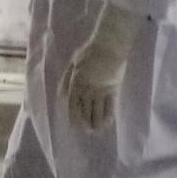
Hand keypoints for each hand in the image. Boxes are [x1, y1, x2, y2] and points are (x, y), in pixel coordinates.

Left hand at [61, 2, 142, 132]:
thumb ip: (66, 80)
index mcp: (76, 82)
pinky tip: (108, 123)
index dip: (74, 117)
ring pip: (98, 110)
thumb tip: (62, 96)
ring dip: (97, 122)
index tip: (74, 126)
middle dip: (85, 122)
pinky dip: (109, 116)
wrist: (109, 45)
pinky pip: (111, 105)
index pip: (74, 104)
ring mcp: (102, 89)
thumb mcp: (72, 64)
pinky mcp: (114, 88)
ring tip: (96, 131)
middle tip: (86, 132)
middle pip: (86, 110)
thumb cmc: (89, 52)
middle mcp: (88, 89)